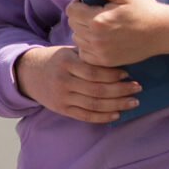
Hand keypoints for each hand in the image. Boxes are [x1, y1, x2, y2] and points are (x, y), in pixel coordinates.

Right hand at [15, 45, 141, 122]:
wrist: (30, 73)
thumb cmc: (58, 60)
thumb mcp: (70, 52)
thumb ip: (89, 57)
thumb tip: (119, 60)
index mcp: (66, 63)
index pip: (93, 72)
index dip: (112, 74)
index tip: (127, 73)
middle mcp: (63, 81)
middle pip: (96, 90)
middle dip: (120, 90)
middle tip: (137, 88)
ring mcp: (62, 97)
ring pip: (93, 104)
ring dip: (117, 104)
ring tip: (133, 102)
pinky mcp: (62, 109)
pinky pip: (85, 116)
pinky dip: (103, 117)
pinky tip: (117, 114)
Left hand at [64, 0, 168, 67]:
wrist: (162, 32)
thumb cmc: (145, 9)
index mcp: (98, 20)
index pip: (71, 10)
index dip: (77, 3)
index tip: (88, 2)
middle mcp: (96, 38)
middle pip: (72, 24)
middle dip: (80, 16)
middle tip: (96, 12)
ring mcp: (100, 52)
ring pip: (77, 39)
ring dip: (83, 31)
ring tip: (99, 25)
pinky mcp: (106, 61)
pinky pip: (85, 53)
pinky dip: (88, 46)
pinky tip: (100, 38)